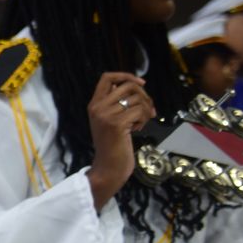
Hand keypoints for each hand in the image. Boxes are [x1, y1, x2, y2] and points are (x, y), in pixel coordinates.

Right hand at [87, 72, 155, 208]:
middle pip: (128, 86)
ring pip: (137, 98)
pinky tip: (137, 129)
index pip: (107, 77)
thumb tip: (135, 86)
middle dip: (144, 96)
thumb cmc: (113, 145)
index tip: (141, 84)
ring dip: (146, 110)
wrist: (108, 167)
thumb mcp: (109, 120)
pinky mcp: (117, 124)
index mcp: (94, 104)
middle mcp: (97, 107)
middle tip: (148, 110)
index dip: (126, 76)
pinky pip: (140, 111)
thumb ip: (115, 103)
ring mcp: (106, 115)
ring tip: (141, 123)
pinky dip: (144, 119)